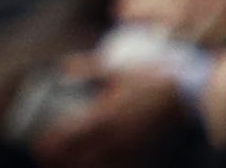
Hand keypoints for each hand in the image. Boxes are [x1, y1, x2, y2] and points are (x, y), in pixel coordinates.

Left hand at [33, 67, 182, 167]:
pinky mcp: (146, 154)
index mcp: (105, 114)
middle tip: (47, 160)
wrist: (186, 97)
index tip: (38, 147)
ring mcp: (132, 148)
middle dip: (62, 162)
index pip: (72, 135)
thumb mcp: (115, 69)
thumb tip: (62, 68)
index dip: (53, 144)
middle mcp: (117, 136)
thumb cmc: (148, 79)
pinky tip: (98, 166)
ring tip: (68, 166)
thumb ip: (87, 69)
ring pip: (102, 167)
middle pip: (84, 158)